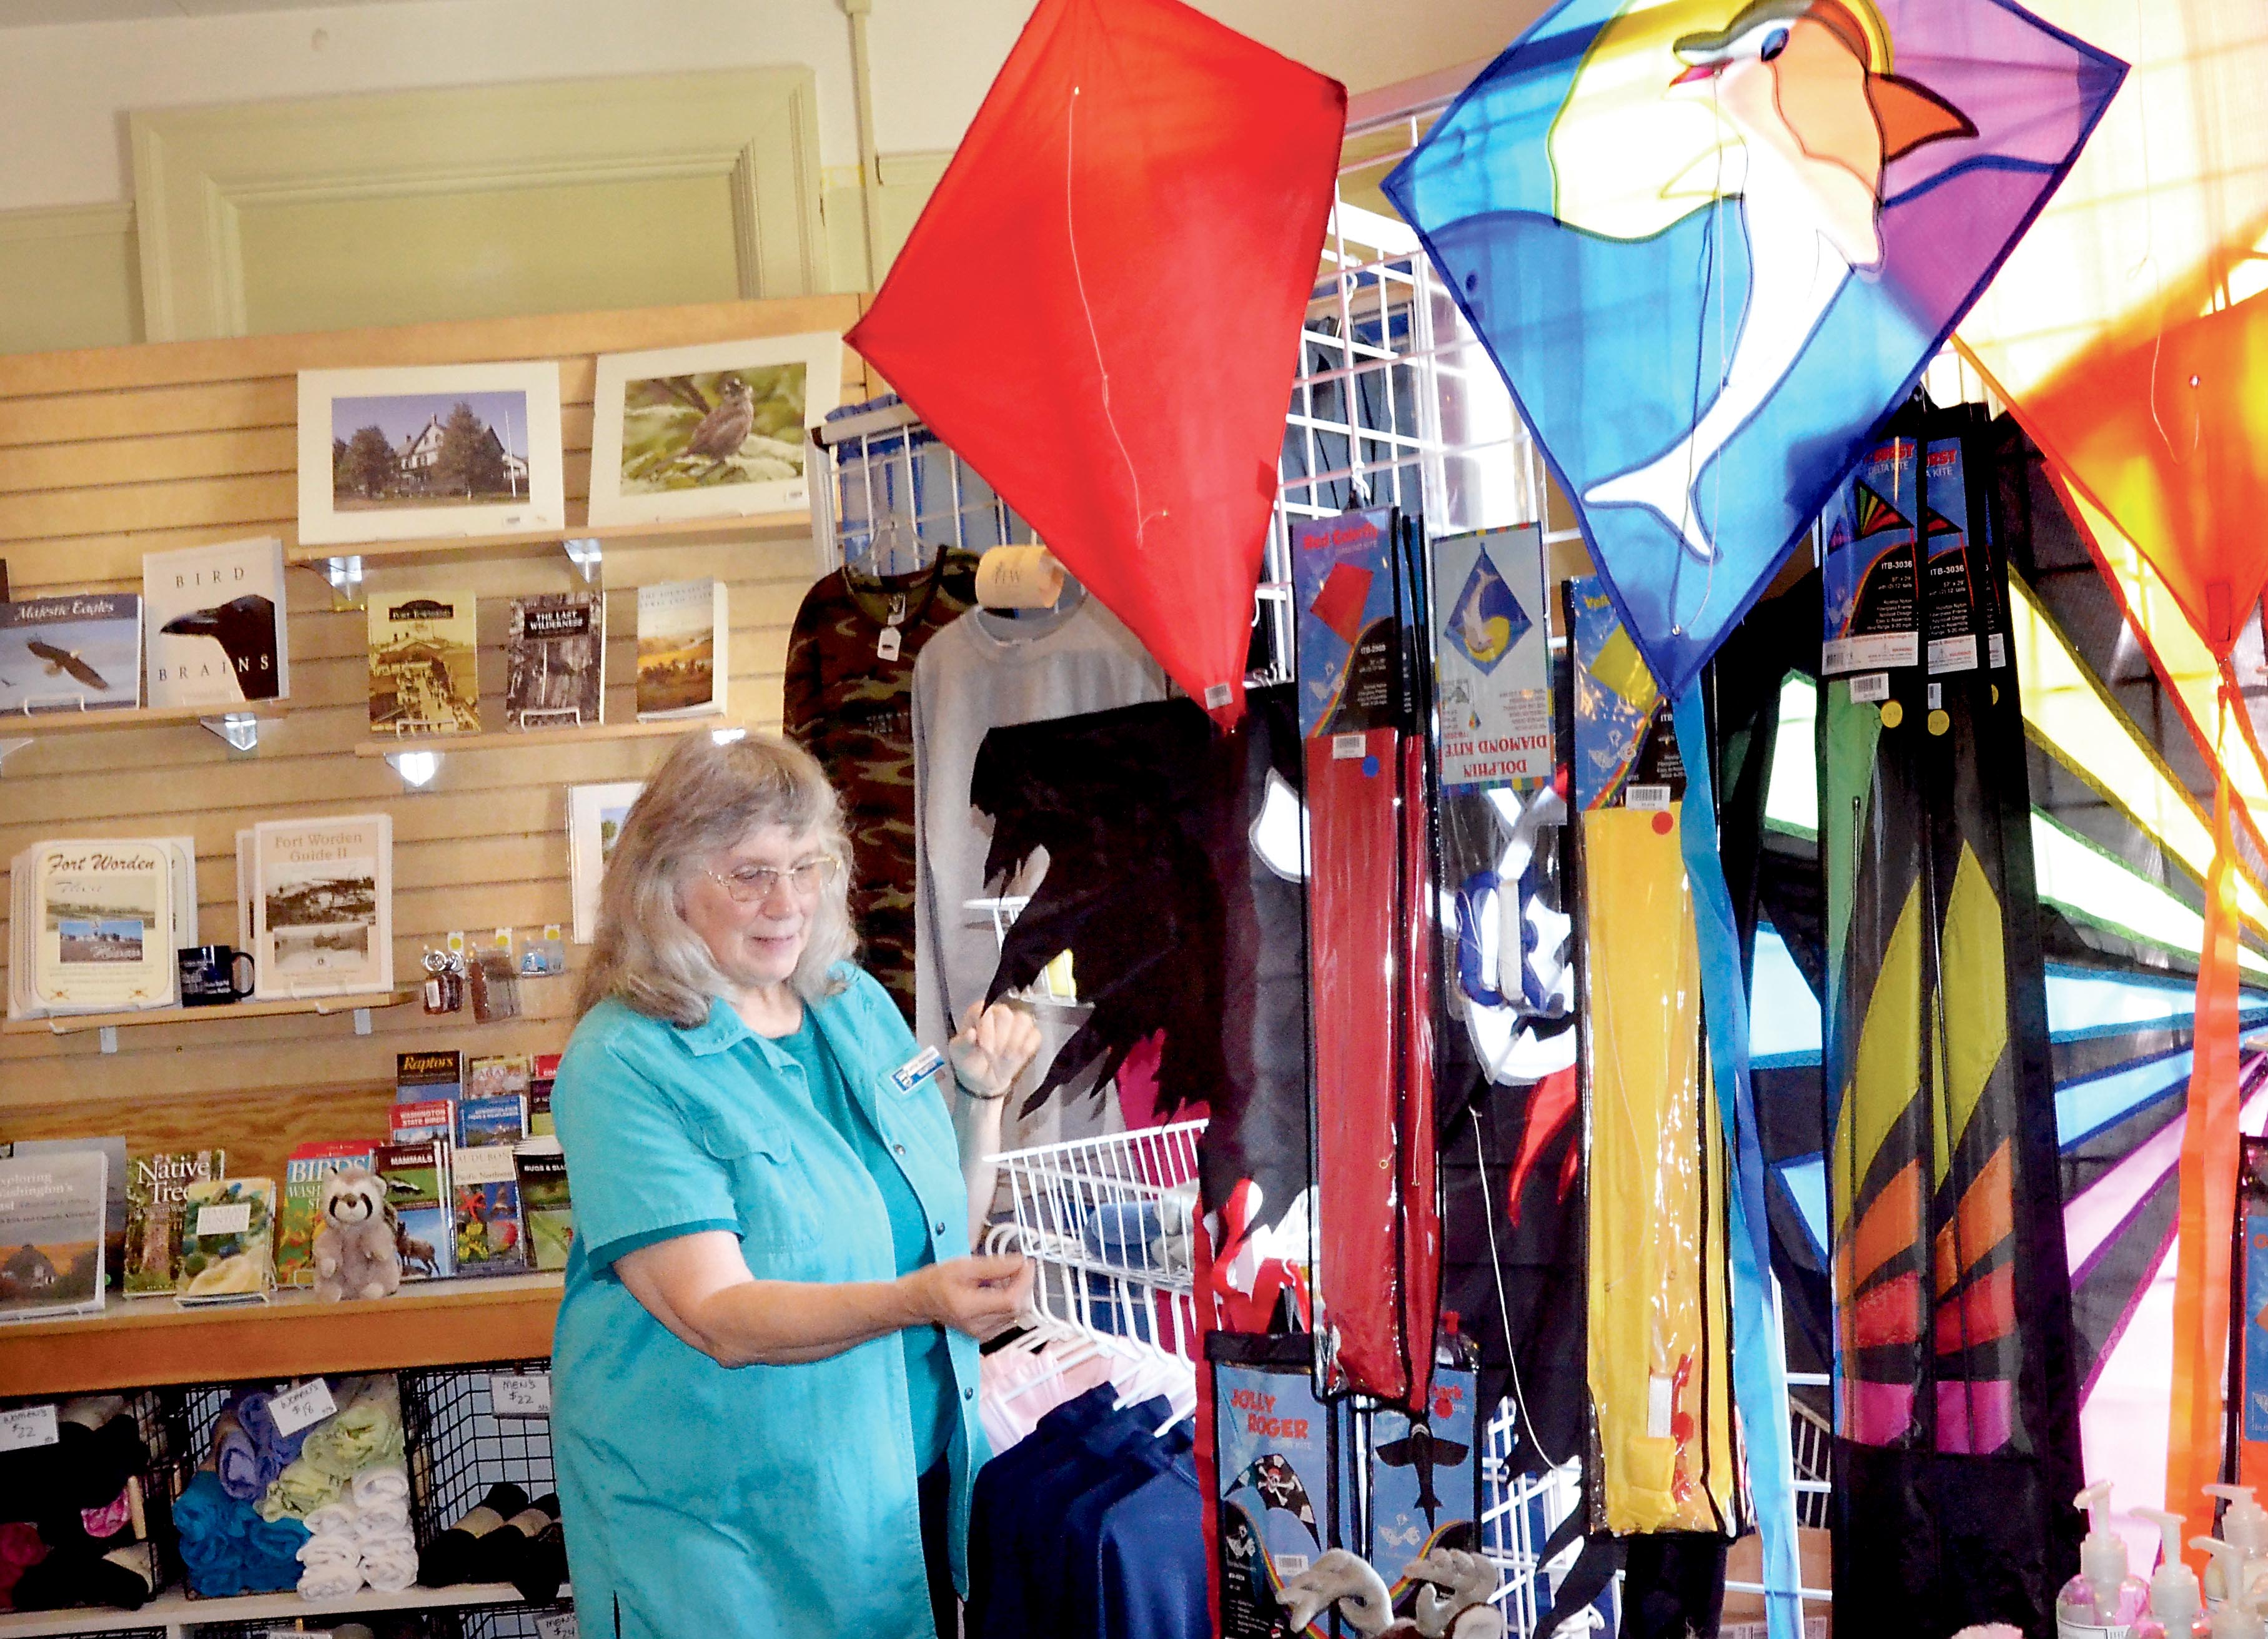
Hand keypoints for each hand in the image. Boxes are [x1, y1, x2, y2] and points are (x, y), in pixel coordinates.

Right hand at [907, 1253, 1031, 1340]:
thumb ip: (994, 1265)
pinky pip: (1008, 1318)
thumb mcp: (963, 1266)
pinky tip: (999, 1289)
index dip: (1024, 1281)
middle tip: (1018, 1266)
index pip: (1011, 1301)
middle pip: (1017, 1308)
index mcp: (969, 1308)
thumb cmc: (935, 1282)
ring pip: (1016, 1314)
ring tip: (1005, 1276)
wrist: (918, 1302)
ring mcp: (982, 1334)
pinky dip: (1010, 1301)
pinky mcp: (985, 1335)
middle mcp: (978, 1326)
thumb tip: (1020, 1262)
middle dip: (1023, 1285)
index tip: (1027, 1264)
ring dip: (1017, 1293)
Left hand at [948, 1001, 1042, 1099]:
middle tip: (993, 1053)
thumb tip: (971, 1033)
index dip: (986, 1028)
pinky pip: (1035, 1035)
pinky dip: (1028, 1046)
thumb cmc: (968, 1060)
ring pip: (1023, 1020)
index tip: (983, 1046)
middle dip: (1000, 1036)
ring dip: (1015, 1041)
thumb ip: (963, 1042)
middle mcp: (998, 1014)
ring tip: (1006, 1056)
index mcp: (979, 1013)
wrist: (981, 1080)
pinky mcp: (1028, 1038)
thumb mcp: (959, 1053)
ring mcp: (1015, 1025)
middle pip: (1006, 1014)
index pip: (985, 1009)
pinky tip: (1019, 1056)